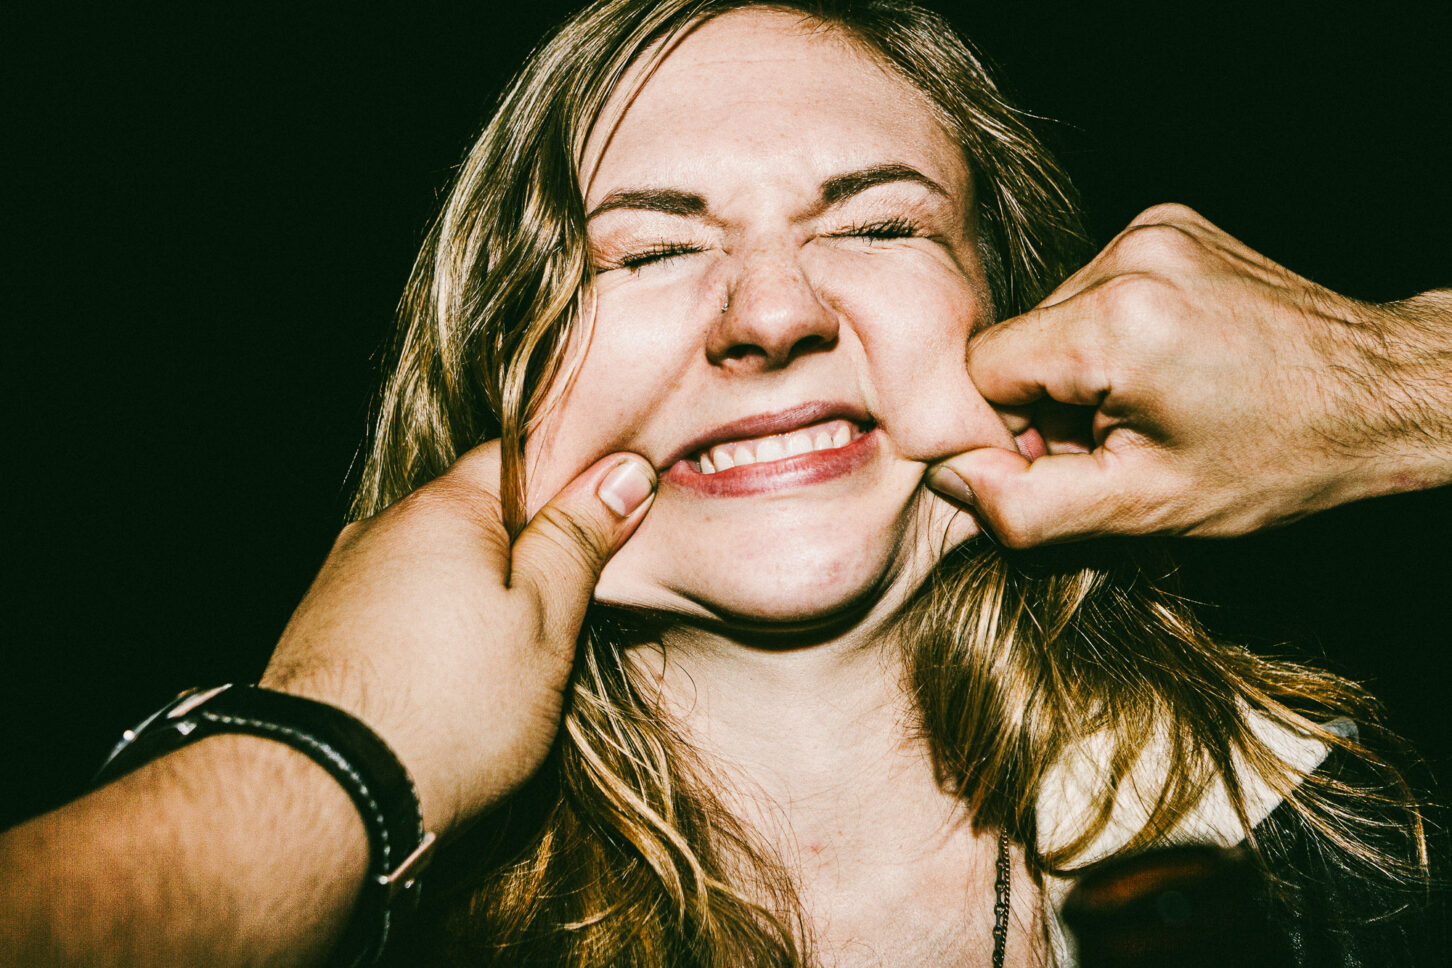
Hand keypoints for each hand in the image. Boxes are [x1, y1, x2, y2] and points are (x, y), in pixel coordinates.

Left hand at [260, 442, 655, 834]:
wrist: (323, 797)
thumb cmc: (449, 711)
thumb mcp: (544, 623)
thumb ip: (578, 542)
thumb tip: (620, 472)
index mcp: (441, 509)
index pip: (520, 456)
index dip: (572, 485)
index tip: (611, 528)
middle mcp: (379, 529)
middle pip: (473, 518)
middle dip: (522, 555)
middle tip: (567, 616)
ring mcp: (340, 583)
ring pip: (432, 570)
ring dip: (472, 601)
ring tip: (503, 668)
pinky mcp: (319, 636)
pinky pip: (394, 614)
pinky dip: (428, 637)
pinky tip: (446, 687)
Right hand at [927, 204, 1451, 545]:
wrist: (1379, 395)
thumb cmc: (1275, 458)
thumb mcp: (1144, 509)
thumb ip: (1026, 506)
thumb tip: (951, 477)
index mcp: (1115, 322)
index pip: (981, 371)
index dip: (1009, 430)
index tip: (1071, 460)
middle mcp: (1129, 255)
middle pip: (1019, 343)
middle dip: (1048, 403)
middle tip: (1123, 442)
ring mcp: (1152, 231)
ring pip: (1052, 318)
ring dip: (1079, 371)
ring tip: (1152, 405)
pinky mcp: (1169, 225)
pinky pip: (1094, 290)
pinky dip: (1109, 336)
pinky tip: (1166, 367)